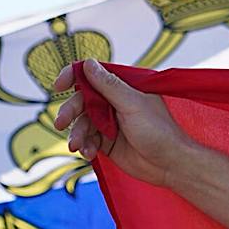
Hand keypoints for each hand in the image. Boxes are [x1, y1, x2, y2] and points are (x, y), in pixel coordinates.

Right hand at [52, 59, 191, 188]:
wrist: (170, 165)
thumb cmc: (159, 131)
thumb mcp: (132, 104)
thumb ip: (109, 86)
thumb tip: (88, 64)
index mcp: (123, 88)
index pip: (93, 76)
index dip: (74, 76)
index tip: (59, 86)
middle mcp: (114, 103)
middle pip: (81, 101)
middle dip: (70, 111)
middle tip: (61, 123)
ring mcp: (109, 123)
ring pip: (81, 122)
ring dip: (76, 133)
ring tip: (78, 146)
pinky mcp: (107, 142)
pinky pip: (87, 140)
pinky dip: (84, 146)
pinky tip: (88, 153)